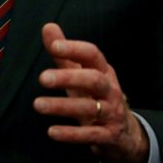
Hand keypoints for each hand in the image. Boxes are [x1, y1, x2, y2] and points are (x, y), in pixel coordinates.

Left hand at [34, 22, 148, 162]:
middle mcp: (110, 89)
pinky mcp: (108, 135)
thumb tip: (47, 27)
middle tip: (42, 78)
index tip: (54, 45)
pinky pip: (90, 134)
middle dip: (69, 78)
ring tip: (38, 104)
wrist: (124, 133)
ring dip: (62, 106)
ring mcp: (111, 113)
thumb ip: (65, 55)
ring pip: (89, 108)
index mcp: (104, 71)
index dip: (75, 49)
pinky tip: (52, 131)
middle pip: (93, 80)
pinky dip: (71, 133)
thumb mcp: (83, 75)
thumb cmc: (97, 98)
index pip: (92, 55)